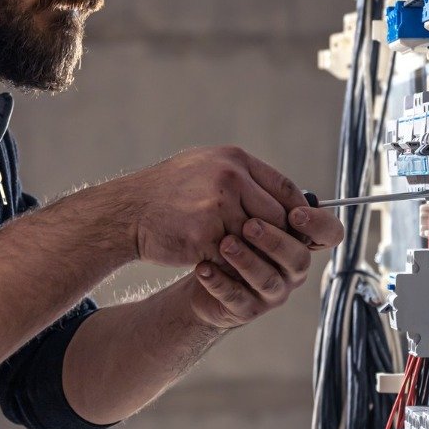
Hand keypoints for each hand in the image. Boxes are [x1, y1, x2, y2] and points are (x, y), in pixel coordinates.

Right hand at [107, 146, 309, 267]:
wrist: (128, 210)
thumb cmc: (169, 191)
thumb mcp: (207, 167)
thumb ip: (243, 178)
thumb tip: (282, 197)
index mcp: (235, 160)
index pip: (284, 187)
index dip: (297, 211)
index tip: (300, 227)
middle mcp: (230, 178)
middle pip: (276, 216)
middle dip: (277, 237)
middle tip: (274, 251)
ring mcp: (217, 207)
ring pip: (256, 240)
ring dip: (254, 254)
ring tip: (249, 261)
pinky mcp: (204, 235)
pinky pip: (232, 258)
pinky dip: (233, 266)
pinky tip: (227, 268)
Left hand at [187, 207, 343, 329]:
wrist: (204, 269)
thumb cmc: (233, 235)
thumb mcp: (250, 212)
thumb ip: (266, 199)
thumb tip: (269, 182)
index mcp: (300, 242)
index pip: (330, 234)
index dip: (319, 225)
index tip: (295, 213)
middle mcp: (292, 269)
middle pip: (297, 258)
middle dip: (275, 241)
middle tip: (250, 225)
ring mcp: (272, 292)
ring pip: (268, 280)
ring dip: (247, 261)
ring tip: (225, 244)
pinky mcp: (247, 309)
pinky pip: (236, 298)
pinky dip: (220, 282)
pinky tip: (203, 267)